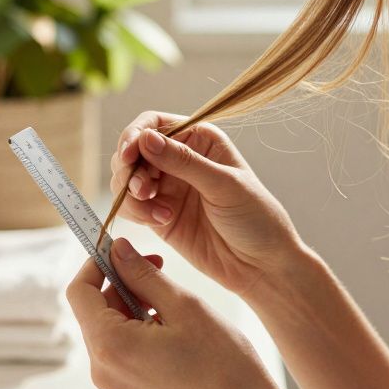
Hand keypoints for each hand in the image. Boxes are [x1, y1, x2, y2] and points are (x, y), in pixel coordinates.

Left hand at [64, 236, 281, 388]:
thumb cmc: (224, 365)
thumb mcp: (183, 306)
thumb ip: (142, 275)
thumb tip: (118, 250)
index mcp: (111, 347)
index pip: (79, 292)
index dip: (95, 264)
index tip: (117, 250)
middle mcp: (104, 373)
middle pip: (94, 313)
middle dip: (120, 285)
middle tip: (157, 267)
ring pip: (110, 333)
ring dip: (132, 309)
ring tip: (172, 305)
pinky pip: (123, 356)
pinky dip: (138, 334)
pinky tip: (172, 332)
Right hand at [109, 111, 313, 298]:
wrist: (261, 265)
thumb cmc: (256, 218)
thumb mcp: (224, 185)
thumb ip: (184, 162)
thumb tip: (145, 138)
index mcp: (199, 140)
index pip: (154, 123)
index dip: (135, 135)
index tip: (129, 156)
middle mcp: (179, 159)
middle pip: (133, 150)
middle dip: (130, 168)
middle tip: (142, 190)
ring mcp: (167, 187)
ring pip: (126, 178)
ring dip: (131, 192)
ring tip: (156, 212)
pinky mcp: (158, 215)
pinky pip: (131, 206)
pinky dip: (136, 212)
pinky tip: (161, 221)